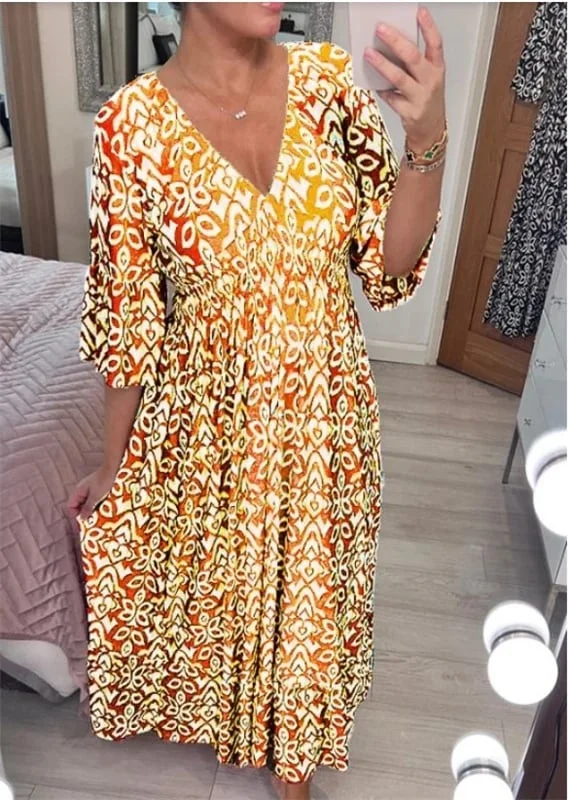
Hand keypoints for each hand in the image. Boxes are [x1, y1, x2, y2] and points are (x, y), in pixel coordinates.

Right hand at [67, 467, 115, 520]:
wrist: (113, 469)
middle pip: (78, 506)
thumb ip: (87, 508)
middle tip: (93, 517)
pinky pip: (93, 500)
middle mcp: (81, 491)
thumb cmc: (104, 481)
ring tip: (99, 512)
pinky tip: (103, 506)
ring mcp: (88, 490)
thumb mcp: (95, 497)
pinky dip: (96, 504)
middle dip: (84, 512)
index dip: (75, 513)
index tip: (84, 519)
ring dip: (91, 509)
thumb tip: (81, 518)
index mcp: (78, 491)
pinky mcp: (96, 490)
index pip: (70, 506)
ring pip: (86, 503)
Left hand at [364, 5, 445, 151]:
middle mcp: (431, 81)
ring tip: (368, 53)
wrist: (431, 131)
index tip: (419, 12)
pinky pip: (390, 97)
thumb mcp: (427, 78)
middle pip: (413, 57)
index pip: (436, 43)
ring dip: (382, 64)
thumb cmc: (426, 99)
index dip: (428, 26)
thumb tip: (389, 45)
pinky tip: (373, 83)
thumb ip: (413, 63)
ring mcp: (420, 97)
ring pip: (399, 78)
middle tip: (380, 29)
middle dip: (396, 41)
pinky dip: (381, 89)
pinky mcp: (409, 112)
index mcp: (437, 68)